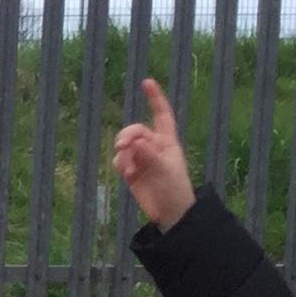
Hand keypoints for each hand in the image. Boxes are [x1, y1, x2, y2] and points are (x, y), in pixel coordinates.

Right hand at [110, 79, 197, 231]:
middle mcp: (153, 146)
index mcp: (167, 141)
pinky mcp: (131, 172)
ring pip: (125, 146)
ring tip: (130, 169)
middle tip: (122, 146)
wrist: (170, 213)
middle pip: (135, 130)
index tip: (146, 82)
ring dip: (124, 154)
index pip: (161, 114)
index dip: (155, 98)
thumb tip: (134, 143)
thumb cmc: (175, 190)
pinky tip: (128, 175)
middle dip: (127, 135)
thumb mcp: (165, 170)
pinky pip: (120, 160)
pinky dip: (121, 165)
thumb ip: (149, 155)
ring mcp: (141, 158)